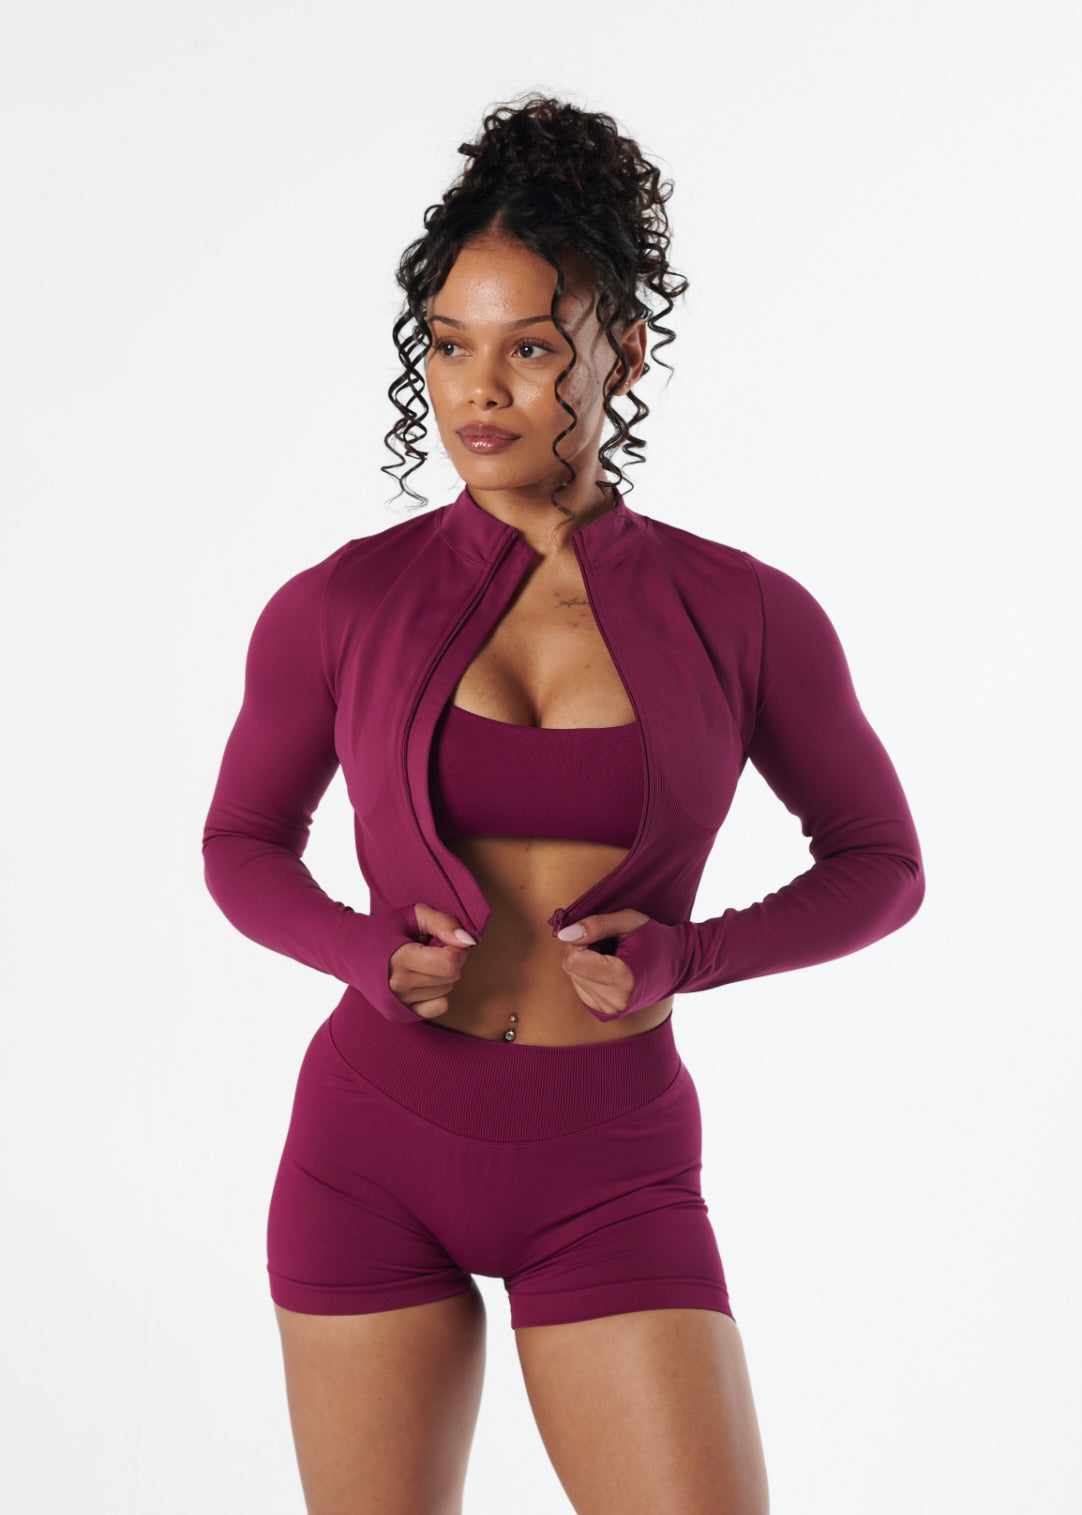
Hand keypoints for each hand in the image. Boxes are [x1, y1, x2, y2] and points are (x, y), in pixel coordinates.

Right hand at [388, 903, 476, 1018]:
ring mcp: (399, 1003)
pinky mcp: (401, 1015)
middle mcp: (398, 985)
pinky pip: (439, 1007)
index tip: (445, 939)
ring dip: (443, 975)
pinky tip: (423, 979)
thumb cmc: (386, 930)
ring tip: (422, 962)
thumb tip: (469, 941)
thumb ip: (443, 923)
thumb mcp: (413, 915)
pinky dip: (438, 992)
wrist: (350, 952)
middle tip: (434, 948)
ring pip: (446, 990)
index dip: (456, 948)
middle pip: (451, 977)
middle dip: (451, 959)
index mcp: (400, 959)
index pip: (449, 963)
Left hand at [556, 909, 650, 1019]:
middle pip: (571, 967)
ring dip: (585, 961)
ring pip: (573, 975)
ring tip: (613, 956)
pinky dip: (589, 972)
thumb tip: (564, 934)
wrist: (679, 965)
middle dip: (582, 949)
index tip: (598, 933)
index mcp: (622, 980)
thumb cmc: (656, 939)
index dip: (579, 940)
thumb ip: (597, 925)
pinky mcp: (603, 1012)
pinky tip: (610, 967)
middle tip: (609, 943)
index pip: (574, 960)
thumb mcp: (630, 921)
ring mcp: (608, 1010)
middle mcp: (614, 1001)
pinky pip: (579, 985)